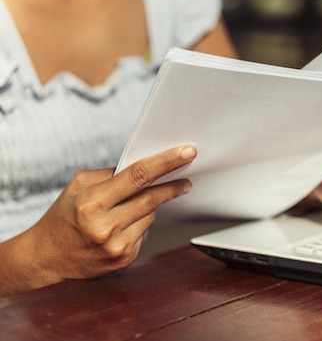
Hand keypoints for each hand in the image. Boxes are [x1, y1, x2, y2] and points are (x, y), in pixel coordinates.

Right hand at [0, 146, 196, 294]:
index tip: (187, 152)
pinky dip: (139, 223)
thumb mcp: (78, 186)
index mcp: (91, 202)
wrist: (45, 259)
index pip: (138, 176)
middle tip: (186, 175)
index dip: (166, 162)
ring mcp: (116, 246)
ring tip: (130, 205)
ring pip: (150, 214)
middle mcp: (105, 226)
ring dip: (150, 205)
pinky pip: (144, 232)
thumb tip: (146, 167)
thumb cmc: (63, 216)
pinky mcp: (124, 259)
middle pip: (152, 197)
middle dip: (173, 184)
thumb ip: (110, 174)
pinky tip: (122, 226)